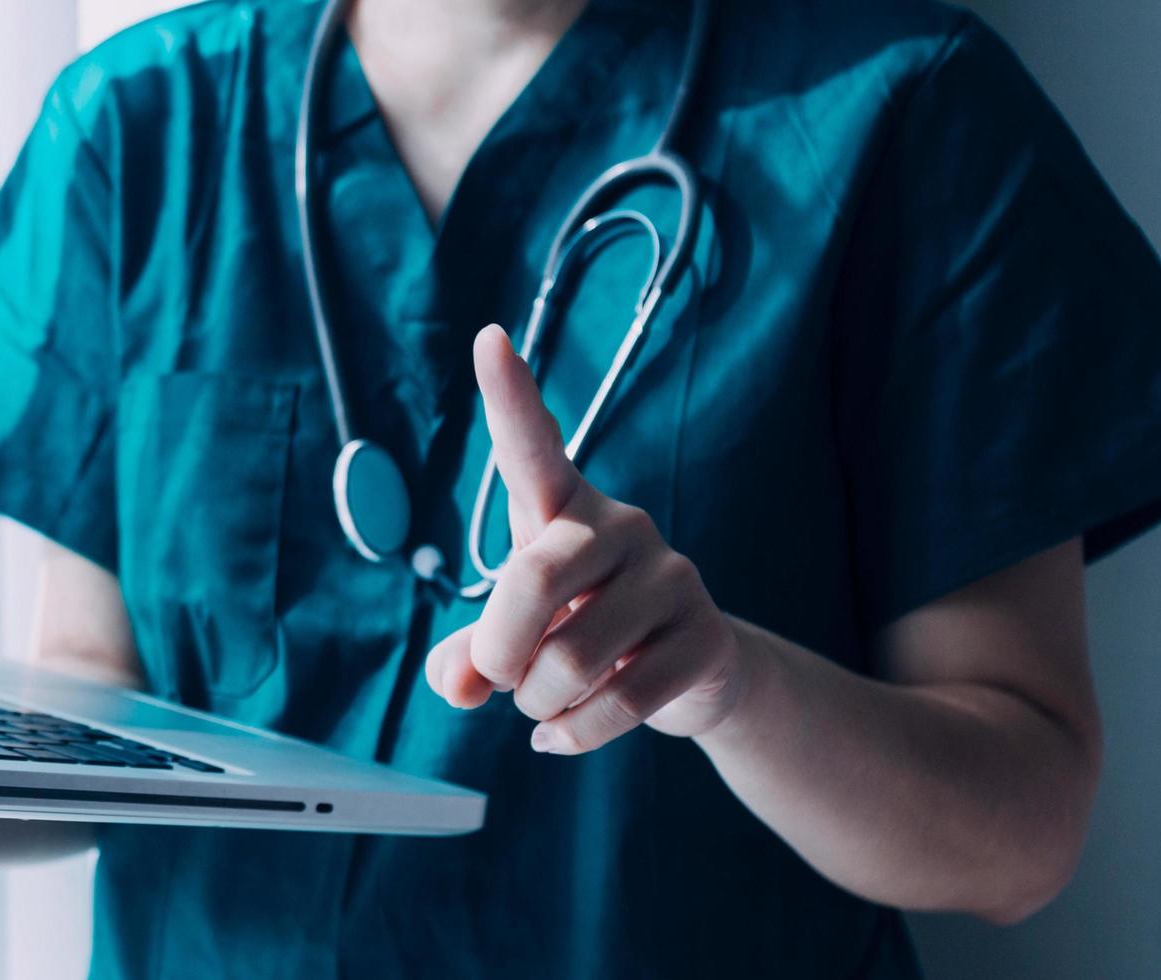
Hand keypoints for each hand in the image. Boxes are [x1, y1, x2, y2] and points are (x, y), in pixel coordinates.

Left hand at [425, 325, 758, 754]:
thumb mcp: (515, 636)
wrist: (688, 676)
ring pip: (570, 660)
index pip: (533, 446)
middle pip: (533, 580)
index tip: (489, 337)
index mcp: (562, 510)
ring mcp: (672, 579)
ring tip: (545, 701)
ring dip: (537, 703)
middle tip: (499, 677)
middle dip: (499, 649)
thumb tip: (456, 683)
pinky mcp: (705, 640)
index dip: (511, 396)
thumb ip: (469, 655)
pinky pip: (617, 702)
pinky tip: (562, 734)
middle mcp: (621, 528)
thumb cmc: (579, 632)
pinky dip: (574, 734)